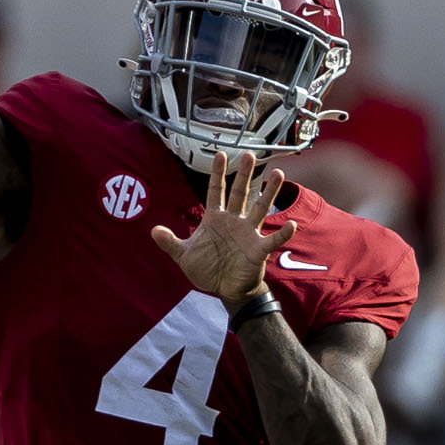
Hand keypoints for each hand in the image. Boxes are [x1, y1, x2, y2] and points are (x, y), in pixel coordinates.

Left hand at [150, 148, 291, 303]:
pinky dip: (282, 233)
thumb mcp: (184, 256)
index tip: (221, 154)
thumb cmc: (207, 269)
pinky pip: (272, 240)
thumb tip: (153, 231)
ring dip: (269, 193)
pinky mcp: (259, 250)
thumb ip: (170, 243)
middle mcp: (234, 221)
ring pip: (260, 208)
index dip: (218, 173)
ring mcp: (248, 233)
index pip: (216, 191)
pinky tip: (291, 225)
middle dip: (245, 174)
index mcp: (216, 219)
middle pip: (240, 193)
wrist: (225, 290)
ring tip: (279, 174)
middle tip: (250, 155)